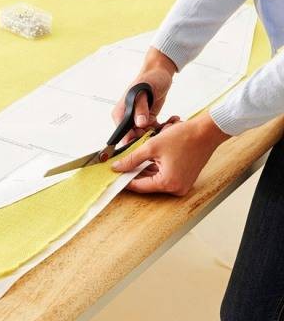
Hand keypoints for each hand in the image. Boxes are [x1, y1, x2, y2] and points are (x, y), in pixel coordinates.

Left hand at [111, 112, 230, 195]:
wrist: (206, 131)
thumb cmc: (184, 137)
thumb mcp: (152, 146)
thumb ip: (132, 158)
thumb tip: (118, 167)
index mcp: (168, 183)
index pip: (139, 186)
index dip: (125, 179)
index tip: (114, 175)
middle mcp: (176, 188)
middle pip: (147, 184)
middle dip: (134, 173)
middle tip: (122, 165)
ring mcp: (182, 185)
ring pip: (155, 180)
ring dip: (144, 170)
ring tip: (134, 159)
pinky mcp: (185, 179)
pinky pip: (164, 177)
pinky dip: (155, 169)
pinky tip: (148, 159)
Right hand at [112, 48, 176, 142]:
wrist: (159, 73)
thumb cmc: (149, 79)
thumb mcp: (143, 92)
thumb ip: (140, 108)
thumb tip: (140, 123)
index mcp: (120, 114)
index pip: (123, 135)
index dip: (135, 141)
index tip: (149, 139)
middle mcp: (126, 120)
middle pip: (135, 138)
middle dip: (150, 137)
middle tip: (165, 129)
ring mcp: (137, 121)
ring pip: (147, 136)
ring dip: (159, 132)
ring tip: (170, 123)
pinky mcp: (148, 120)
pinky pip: (154, 130)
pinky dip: (163, 128)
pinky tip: (171, 120)